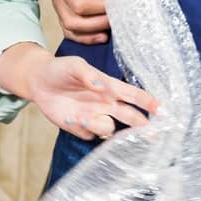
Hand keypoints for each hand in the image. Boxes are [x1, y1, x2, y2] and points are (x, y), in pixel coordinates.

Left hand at [16, 51, 157, 139]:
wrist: (38, 82)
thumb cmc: (60, 69)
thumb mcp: (73, 65)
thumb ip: (88, 75)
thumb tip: (101, 86)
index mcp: (109, 87)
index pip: (133, 95)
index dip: (148, 102)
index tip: (162, 110)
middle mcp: (105, 104)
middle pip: (130, 118)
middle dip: (142, 126)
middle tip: (152, 135)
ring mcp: (94, 117)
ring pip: (108, 129)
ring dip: (98, 125)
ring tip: (81, 117)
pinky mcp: (80, 128)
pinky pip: (88, 135)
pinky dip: (80, 129)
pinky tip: (67, 117)